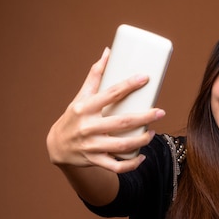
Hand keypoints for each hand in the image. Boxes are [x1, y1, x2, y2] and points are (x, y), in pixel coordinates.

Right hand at [46, 48, 165, 172]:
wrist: (57, 146)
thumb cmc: (74, 117)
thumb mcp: (81, 96)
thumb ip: (96, 75)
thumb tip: (109, 52)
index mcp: (84, 108)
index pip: (110, 94)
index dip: (129, 85)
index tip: (145, 78)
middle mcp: (87, 127)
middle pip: (121, 123)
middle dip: (144, 117)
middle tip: (161, 112)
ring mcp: (90, 146)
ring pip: (121, 146)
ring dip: (141, 141)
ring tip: (153, 133)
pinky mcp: (94, 160)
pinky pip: (115, 166)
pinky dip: (131, 164)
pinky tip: (142, 157)